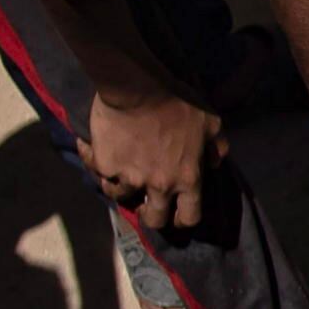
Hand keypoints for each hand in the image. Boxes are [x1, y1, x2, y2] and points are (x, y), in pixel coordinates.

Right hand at [81, 82, 218, 235]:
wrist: (139, 89)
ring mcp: (129, 177)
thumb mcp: (210, 122)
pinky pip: (96, 170)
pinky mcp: (105, 165)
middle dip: (150, 216)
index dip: (183, 219)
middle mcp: (159, 184)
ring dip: (119, 187)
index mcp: (187, 178)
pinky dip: (93, 160)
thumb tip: (214, 164)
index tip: (176, 215)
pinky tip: (92, 149)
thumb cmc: (179, 102)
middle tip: (146, 205)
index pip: (189, 216)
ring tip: (119, 174)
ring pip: (119, 196)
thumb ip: (216, 146)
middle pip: (154, 219)